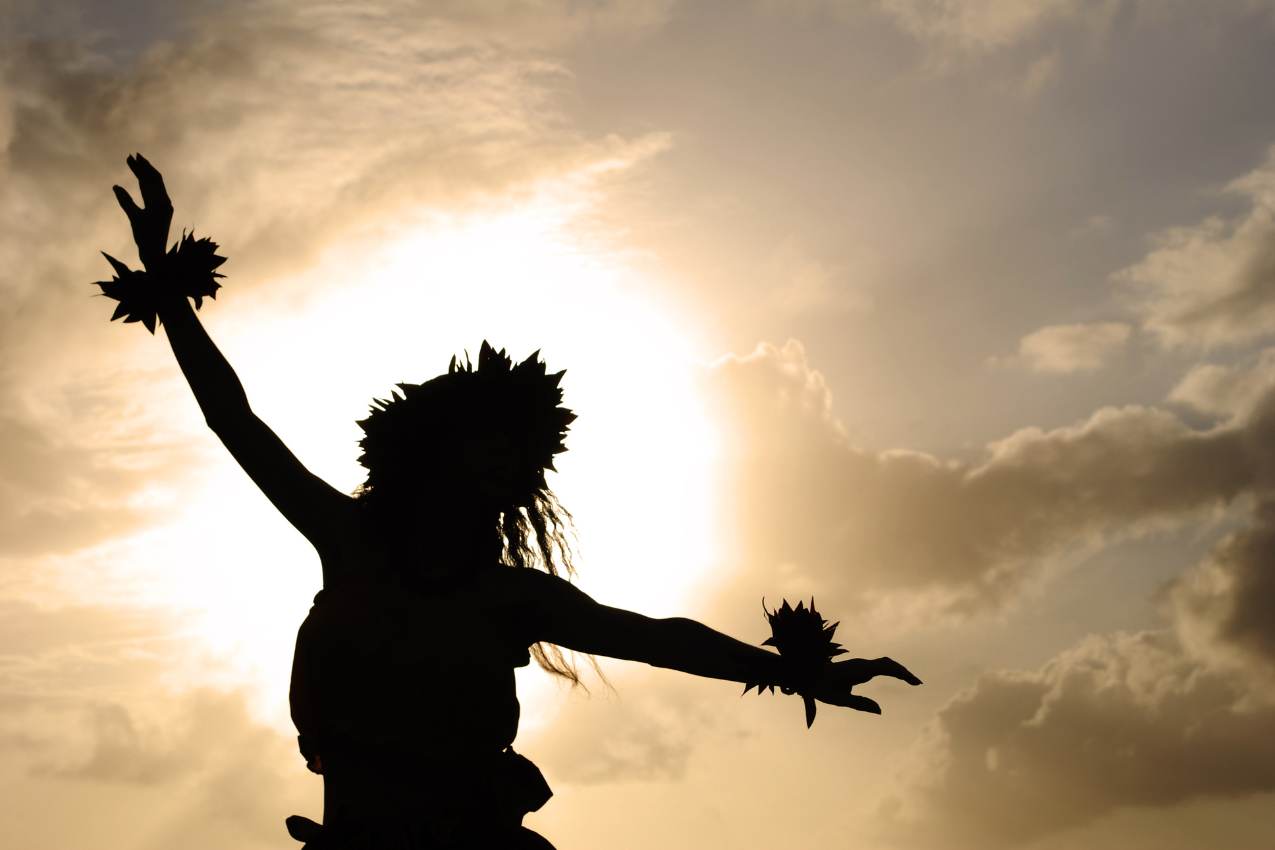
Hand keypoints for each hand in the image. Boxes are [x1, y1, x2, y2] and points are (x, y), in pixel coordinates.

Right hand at [113, 154, 172, 271]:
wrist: (155, 254)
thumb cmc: (146, 237)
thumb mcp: (134, 218)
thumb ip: (126, 201)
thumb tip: (115, 186)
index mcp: (162, 202)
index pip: (152, 178)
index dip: (143, 166)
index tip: (133, 156)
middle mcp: (165, 202)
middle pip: (153, 180)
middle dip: (143, 168)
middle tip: (132, 156)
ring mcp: (162, 207)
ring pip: (152, 187)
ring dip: (143, 175)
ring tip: (133, 164)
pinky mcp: (158, 212)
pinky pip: (151, 194)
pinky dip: (144, 186)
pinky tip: (139, 181)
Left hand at [808, 656, 921, 714]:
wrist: (804, 674)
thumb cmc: (818, 687)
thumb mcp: (837, 699)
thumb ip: (859, 704)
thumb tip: (880, 711)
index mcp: (856, 670)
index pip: (884, 668)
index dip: (901, 673)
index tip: (914, 681)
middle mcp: (860, 664)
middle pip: (887, 663)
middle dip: (903, 671)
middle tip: (917, 683)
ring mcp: (859, 664)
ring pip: (884, 663)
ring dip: (898, 670)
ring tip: (912, 681)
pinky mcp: (858, 667)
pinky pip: (878, 666)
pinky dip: (891, 670)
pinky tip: (897, 677)